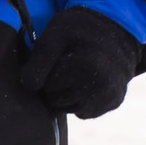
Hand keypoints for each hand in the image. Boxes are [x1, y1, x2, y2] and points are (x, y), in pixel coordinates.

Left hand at [19, 6, 139, 118]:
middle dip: (55, 86)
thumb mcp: (56, 34)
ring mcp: (108, 96)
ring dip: (66, 95)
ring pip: (68, 109)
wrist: (116, 32)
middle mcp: (100, 85)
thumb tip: (28, 86)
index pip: (46, 85)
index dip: (46, 72)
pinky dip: (81, 101)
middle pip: (56, 101)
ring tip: (75, 73)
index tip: (56, 59)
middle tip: (65, 66)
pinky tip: (86, 83)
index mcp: (84, 66)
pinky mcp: (113, 103)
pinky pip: (84, 112)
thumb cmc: (79, 31)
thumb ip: (39, 58)